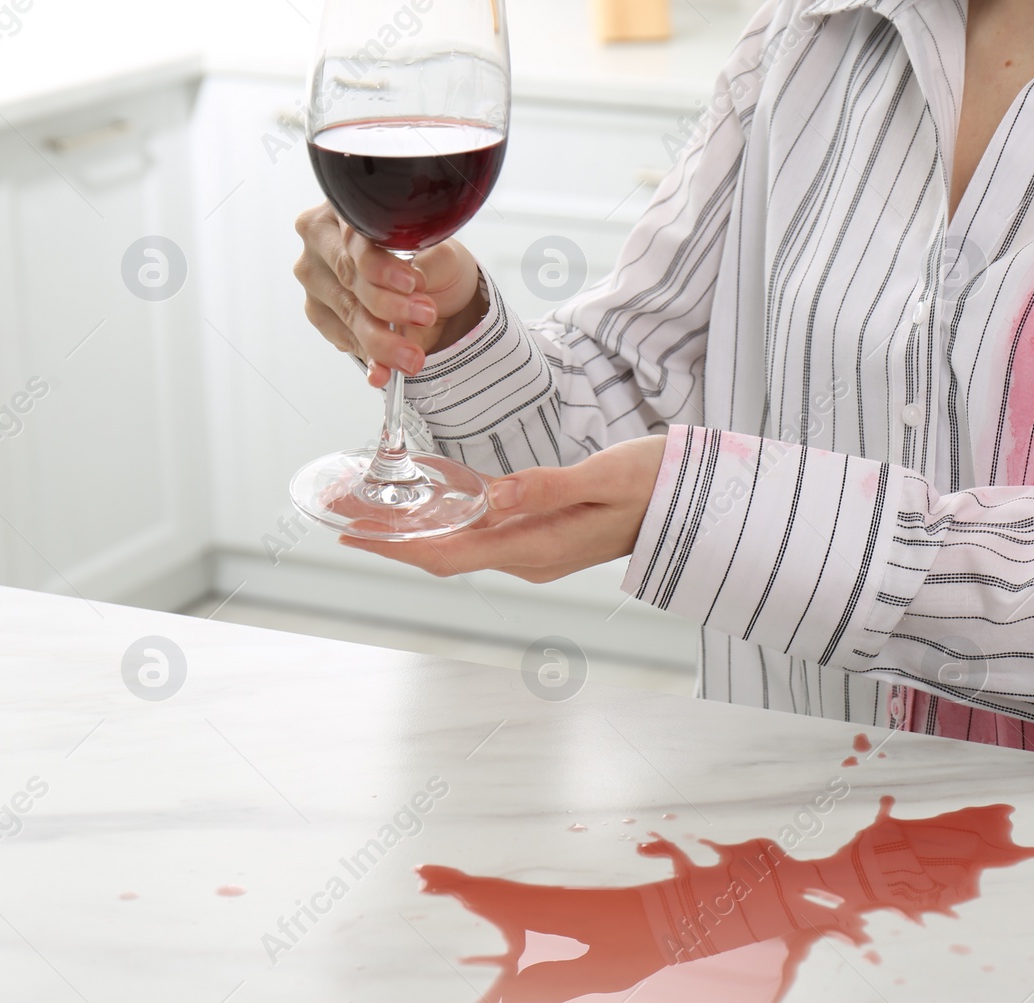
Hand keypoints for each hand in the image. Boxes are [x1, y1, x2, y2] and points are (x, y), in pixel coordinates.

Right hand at [291, 202, 487, 387]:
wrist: (434, 287)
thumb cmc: (432, 258)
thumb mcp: (440, 251)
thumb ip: (427, 260)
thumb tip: (416, 282)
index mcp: (346, 208)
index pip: (356, 237)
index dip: (382, 265)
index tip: (413, 284)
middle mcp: (320, 238)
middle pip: (348, 276)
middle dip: (388, 305)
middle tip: (425, 318)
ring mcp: (315, 276)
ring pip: (345, 311)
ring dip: (380, 340)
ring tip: (412, 357)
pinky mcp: (319, 311)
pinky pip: (341, 336)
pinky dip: (368, 356)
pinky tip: (383, 371)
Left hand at [340, 435, 668, 582]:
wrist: (695, 501)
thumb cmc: (656, 484)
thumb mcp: (604, 478)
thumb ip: (546, 488)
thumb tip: (490, 497)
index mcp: (538, 547)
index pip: (450, 553)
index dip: (395, 546)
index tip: (350, 531)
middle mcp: (528, 555)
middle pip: (442, 551)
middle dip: (387, 535)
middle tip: (338, 507)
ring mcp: (534, 546)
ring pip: (456, 540)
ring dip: (410, 525)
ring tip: (363, 500)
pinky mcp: (540, 531)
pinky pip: (481, 528)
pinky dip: (444, 513)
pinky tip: (421, 494)